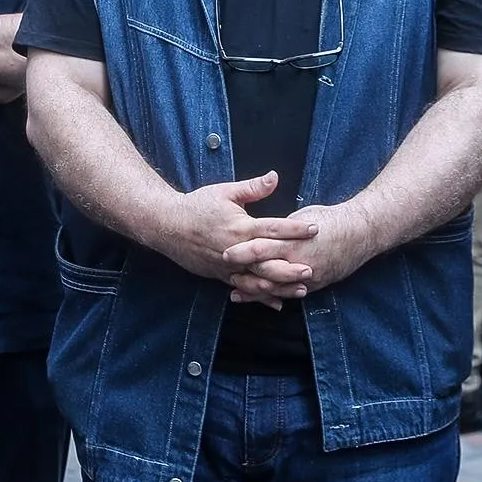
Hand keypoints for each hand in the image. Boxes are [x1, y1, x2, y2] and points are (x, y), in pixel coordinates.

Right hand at [146, 170, 319, 302]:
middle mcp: (235, 249)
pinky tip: (277, 304)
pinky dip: (261, 298)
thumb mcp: (224, 192)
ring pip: (258, 281)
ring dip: (281, 287)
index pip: (273, 228)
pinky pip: (244, 290)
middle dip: (291, 267)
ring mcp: (228, 266)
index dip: (295, 229)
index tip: (314, 229)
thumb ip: (252, 187)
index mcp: (239, 226)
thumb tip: (275, 177)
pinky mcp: (221, 276)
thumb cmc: (196, 206)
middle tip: (313, 269)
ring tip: (302, 290)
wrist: (167, 225)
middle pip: (268, 262)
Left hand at [220, 200, 377, 303]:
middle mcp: (298, 261)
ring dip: (255, 291)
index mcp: (292, 240)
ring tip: (235, 293)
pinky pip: (290, 294)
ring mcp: (307, 276)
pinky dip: (275, 297)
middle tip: (224, 275)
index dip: (242, 252)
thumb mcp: (301, 217)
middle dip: (243, 275)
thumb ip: (280, 228)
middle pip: (265, 271)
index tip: (224, 253)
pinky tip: (263, 300)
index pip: (261, 247)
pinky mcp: (314, 285)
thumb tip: (262, 231)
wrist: (360, 233)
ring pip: (275, 288)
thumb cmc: (329, 220)